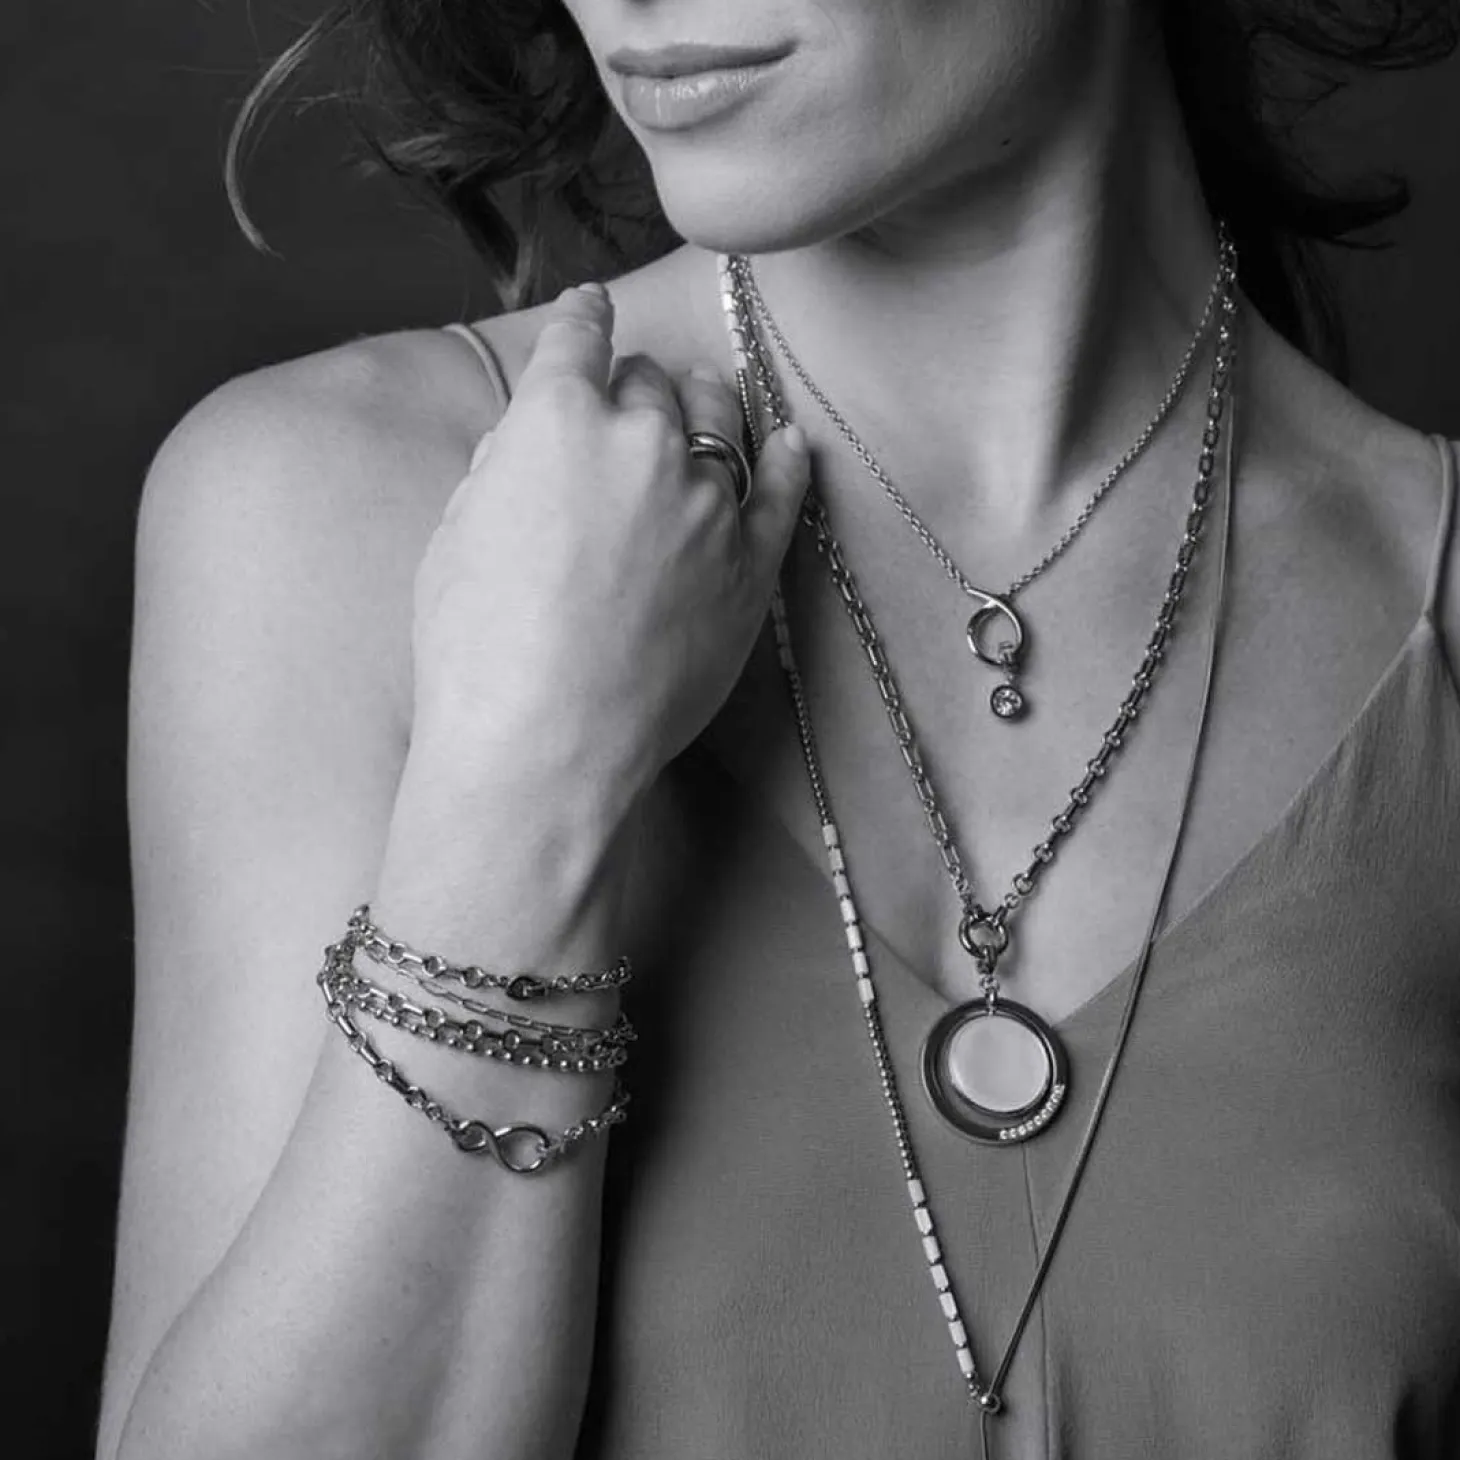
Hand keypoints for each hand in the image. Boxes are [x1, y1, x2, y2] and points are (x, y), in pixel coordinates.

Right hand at [410, 283, 810, 799]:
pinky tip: (788, 443)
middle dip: (634, 384)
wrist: (545, 741)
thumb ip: (503, 472)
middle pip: (649, 384)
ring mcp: (706, 502)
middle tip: (627, 400)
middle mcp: (641, 443)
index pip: (578, 340)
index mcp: (556, 420)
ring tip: (704, 399)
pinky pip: (782, 490)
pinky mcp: (750, 564)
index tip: (590, 310)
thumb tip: (529, 452)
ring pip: (718, 420)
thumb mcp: (457, 535)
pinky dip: (785, 458)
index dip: (582, 319)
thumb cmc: (477, 648)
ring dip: (705, 403)